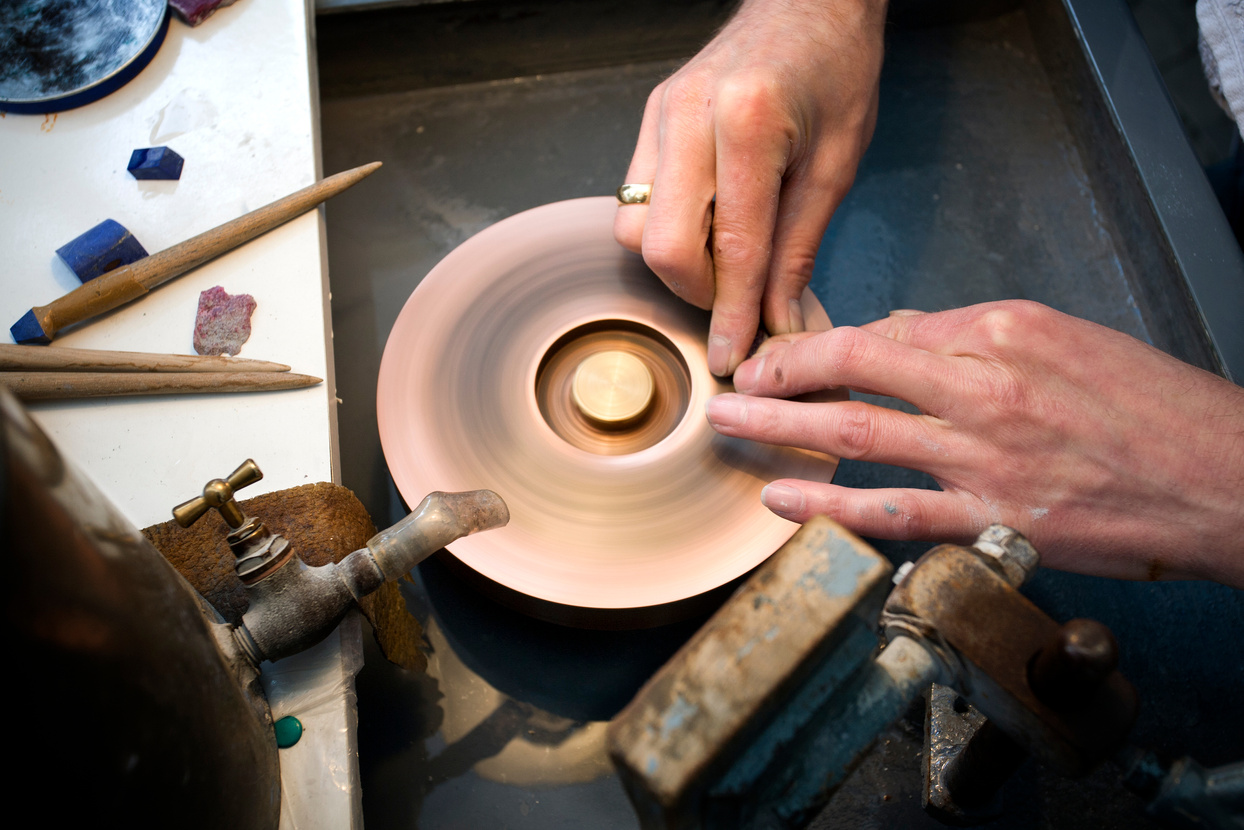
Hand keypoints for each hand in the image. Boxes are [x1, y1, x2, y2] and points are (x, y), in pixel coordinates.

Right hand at [614, 0, 886, 375]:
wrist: (810, 0)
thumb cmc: (836, 69)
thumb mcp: (836, 165)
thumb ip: (798, 248)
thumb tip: (776, 318)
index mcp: (747, 123)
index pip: (730, 246)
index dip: (731, 312)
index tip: (732, 355)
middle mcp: (688, 116)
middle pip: (659, 246)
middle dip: (695, 290)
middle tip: (736, 301)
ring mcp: (659, 116)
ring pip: (634, 227)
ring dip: (678, 261)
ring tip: (727, 258)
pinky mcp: (649, 119)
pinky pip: (637, 198)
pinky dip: (669, 228)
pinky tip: (709, 224)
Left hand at [704, 301, 1243, 587]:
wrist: (1224, 477)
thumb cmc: (1149, 408)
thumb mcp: (1062, 340)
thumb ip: (970, 339)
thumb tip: (894, 339)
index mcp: (1002, 329)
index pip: (886, 330)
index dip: (822, 345)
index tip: (784, 355)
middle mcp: (984, 384)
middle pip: (855, 366)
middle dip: (780, 372)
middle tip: (732, 380)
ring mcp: (985, 454)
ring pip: (860, 432)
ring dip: (783, 429)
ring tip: (731, 428)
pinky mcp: (995, 517)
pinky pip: (895, 511)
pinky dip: (831, 505)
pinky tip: (784, 500)